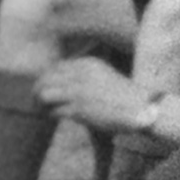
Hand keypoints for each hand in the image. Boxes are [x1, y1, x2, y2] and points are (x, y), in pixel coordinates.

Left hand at [36, 57, 153, 132]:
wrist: (139, 108)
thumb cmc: (122, 95)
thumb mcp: (103, 76)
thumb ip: (83, 75)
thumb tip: (61, 80)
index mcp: (87, 63)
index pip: (56, 67)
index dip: (48, 78)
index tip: (47, 87)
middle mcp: (80, 74)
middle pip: (46, 78)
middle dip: (39, 89)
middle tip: (40, 100)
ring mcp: (79, 92)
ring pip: (45, 93)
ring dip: (42, 102)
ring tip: (45, 108)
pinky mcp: (79, 109)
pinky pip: (54, 110)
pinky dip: (52, 114)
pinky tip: (56, 116)